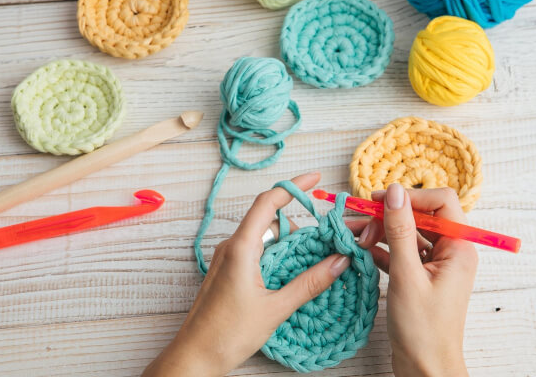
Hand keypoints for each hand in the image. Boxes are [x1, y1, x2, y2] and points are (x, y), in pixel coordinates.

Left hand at [142, 172, 354, 376]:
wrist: (195, 355)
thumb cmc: (228, 333)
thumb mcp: (276, 307)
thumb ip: (310, 282)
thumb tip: (340, 260)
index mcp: (241, 247)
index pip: (268, 201)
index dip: (293, 185)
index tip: (316, 178)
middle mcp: (232, 246)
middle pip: (269, 218)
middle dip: (298, 221)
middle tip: (326, 233)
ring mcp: (228, 258)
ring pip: (263, 236)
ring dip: (288, 240)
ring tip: (315, 254)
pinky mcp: (228, 271)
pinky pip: (255, 250)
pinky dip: (276, 253)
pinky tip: (293, 269)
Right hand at [356, 183, 477, 376]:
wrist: (424, 368)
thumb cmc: (423, 329)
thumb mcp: (407, 274)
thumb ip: (400, 230)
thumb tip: (394, 192)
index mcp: (458, 248)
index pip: (440, 202)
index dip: (408, 197)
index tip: (378, 200)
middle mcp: (449, 252)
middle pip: (418, 216)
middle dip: (386, 217)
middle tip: (358, 224)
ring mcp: (433, 264)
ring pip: (404, 234)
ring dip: (378, 232)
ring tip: (352, 237)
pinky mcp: (418, 276)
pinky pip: (398, 252)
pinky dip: (379, 249)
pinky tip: (360, 251)